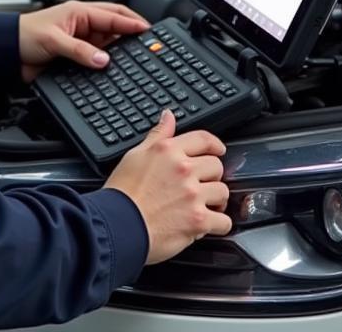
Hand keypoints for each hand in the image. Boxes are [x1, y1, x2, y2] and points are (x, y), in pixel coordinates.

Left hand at [17, 0, 149, 82]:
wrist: (6, 52)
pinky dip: (107, 62)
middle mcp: (82, 25)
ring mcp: (80, 40)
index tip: (149, 30)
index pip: (113, 14)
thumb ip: (79, 50)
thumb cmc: (23, 35)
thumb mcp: (54, 40)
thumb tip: (103, 60)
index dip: (132, 22)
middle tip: (149, 42)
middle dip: (132, 32)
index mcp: (79, 12)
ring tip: (137, 57)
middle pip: (115, 26)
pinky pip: (97, 58)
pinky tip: (115, 69)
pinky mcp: (75, 56)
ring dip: (120, 49)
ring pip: (108, 44)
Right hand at [105, 110, 230, 263]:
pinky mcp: (198, 220)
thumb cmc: (122, 194)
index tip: (217, 150)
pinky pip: (224, 221)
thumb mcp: (135, 155)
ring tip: (205, 205)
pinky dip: (219, 224)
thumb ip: (158, 135)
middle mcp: (184, 170)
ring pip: (222, 192)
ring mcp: (193, 195)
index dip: (214, 144)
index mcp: (169, 151)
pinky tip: (209, 224)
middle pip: (216, 166)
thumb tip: (168, 116)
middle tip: (202, 184)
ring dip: (216, 200)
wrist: (117, 226)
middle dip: (212, 176)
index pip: (203, 139)